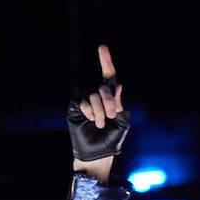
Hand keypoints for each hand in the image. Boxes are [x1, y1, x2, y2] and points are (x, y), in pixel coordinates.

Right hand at [67, 44, 129, 180]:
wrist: (99, 152)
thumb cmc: (113, 138)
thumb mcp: (124, 119)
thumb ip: (120, 101)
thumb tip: (118, 84)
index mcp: (111, 96)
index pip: (108, 75)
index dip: (105, 61)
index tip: (101, 47)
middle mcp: (97, 96)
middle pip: (103, 87)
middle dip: (110, 100)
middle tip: (112, 115)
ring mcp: (85, 102)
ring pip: (93, 95)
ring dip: (100, 110)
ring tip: (101, 122)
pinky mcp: (75, 108)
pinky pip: (83, 101)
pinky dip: (90, 111)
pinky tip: (91, 120)